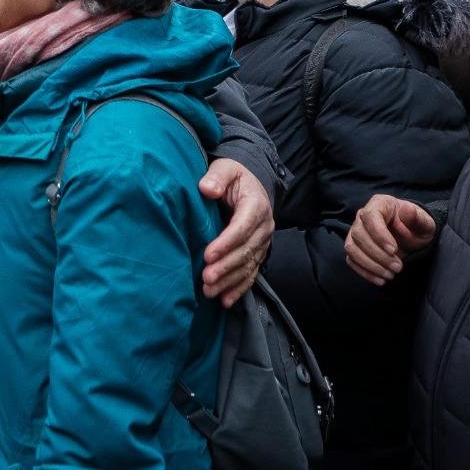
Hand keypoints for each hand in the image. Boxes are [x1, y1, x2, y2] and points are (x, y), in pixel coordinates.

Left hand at [198, 159, 273, 306]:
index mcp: (256, 206)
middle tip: (206, 278)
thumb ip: (217, 177)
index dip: (226, 242)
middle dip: (226, 266)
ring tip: (209, 292)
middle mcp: (263, 227)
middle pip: (245, 251)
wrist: (250, 184)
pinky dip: (239, 288)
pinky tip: (225, 300)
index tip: (207, 254)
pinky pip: (251, 273)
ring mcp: (262, 242)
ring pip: (248, 266)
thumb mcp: (226, 168)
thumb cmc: (233, 176)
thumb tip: (207, 189)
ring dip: (229, 281)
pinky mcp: (258, 253)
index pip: (242, 227)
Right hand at [345, 194, 435, 285]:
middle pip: (359, 235)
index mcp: (379, 204)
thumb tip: (406, 210)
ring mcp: (355, 232)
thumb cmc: (417, 227)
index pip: (370, 217)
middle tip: (398, 267)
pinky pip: (351, 260)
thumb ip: (418, 217)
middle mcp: (362, 216)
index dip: (379, 234)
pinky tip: (381, 280)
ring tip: (390, 274)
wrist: (411, 236)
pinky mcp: (354, 247)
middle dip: (378, 254)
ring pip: (352, 248)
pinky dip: (364, 272)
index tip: (394, 250)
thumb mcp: (424, 222)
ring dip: (370, 265)